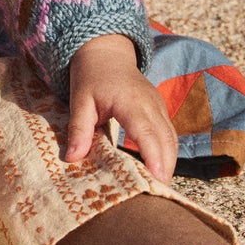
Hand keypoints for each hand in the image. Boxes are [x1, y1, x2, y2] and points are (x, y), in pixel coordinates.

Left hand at [65, 33, 177, 181]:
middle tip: (157, 193)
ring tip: (159, 186)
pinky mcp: (160, 109)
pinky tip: (158, 169)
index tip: (157, 179)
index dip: (154, 157)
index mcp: (131, 102)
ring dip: (168, 162)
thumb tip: (72, 158)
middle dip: (165, 168)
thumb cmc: (90, 75)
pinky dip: (167, 153)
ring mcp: (158, 106)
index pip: (147, 133)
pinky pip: (169, 134)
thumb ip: (78, 129)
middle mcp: (150, 104)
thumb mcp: (79, 100)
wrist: (106, 51)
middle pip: (166, 140)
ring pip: (172, 139)